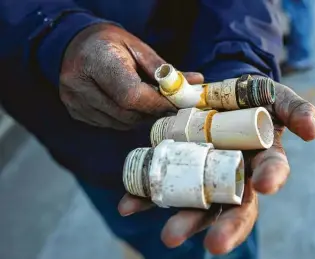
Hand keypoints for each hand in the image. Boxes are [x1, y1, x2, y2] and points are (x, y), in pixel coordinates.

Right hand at [60, 24, 202, 129]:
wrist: (75, 44)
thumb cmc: (110, 43)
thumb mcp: (138, 47)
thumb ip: (163, 69)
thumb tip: (194, 83)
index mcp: (97, 60)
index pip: (132, 95)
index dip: (157, 104)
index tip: (175, 105)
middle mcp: (79, 82)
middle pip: (126, 113)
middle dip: (151, 112)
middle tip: (166, 106)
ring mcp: (74, 100)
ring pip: (119, 123)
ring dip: (140, 118)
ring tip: (148, 103)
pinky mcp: (75, 111)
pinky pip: (109, 124)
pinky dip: (125, 119)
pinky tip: (129, 106)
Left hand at [118, 81, 314, 253]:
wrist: (219, 95)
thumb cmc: (251, 99)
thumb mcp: (275, 97)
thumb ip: (295, 109)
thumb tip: (312, 130)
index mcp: (260, 159)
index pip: (270, 173)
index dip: (270, 179)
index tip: (264, 184)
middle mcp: (234, 176)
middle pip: (234, 206)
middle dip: (226, 226)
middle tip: (215, 245)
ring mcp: (203, 176)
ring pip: (197, 204)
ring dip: (183, 221)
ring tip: (169, 235)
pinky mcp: (177, 169)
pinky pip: (161, 187)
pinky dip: (145, 197)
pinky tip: (129, 205)